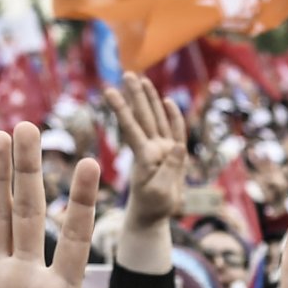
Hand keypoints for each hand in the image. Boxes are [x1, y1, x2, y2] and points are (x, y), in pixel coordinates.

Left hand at [105, 73, 188, 229]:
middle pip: (143, 117)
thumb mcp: (162, 191)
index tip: (108, 91)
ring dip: (148, 99)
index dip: (120, 109)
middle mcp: (151, 148)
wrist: (153, 214)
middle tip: (127, 73)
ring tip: (141, 79)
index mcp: (145, 156)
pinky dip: (171, 116)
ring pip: (155, 119)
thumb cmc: (155, 205)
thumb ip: (171, 169)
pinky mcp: (171, 154)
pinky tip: (166, 101)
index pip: (131, 128)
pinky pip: (173, 131)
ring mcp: (162, 149)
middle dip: (135, 95)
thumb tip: (179, 146)